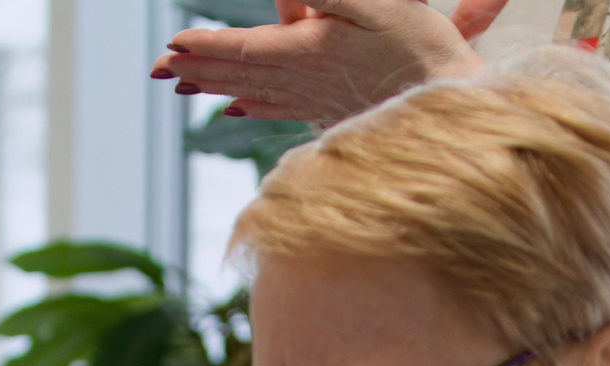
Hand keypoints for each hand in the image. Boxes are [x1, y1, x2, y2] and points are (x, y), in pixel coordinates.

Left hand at [152, 0, 487, 124]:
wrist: (451, 99)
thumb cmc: (416, 46)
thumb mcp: (366, 2)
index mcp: (304, 53)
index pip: (240, 48)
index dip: (204, 45)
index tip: (171, 45)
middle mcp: (302, 81)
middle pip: (237, 73)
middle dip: (196, 67)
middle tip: (158, 69)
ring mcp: (315, 99)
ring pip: (252, 91)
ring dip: (214, 85)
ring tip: (181, 84)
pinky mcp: (331, 110)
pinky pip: (279, 108)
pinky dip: (252, 105)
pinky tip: (236, 110)